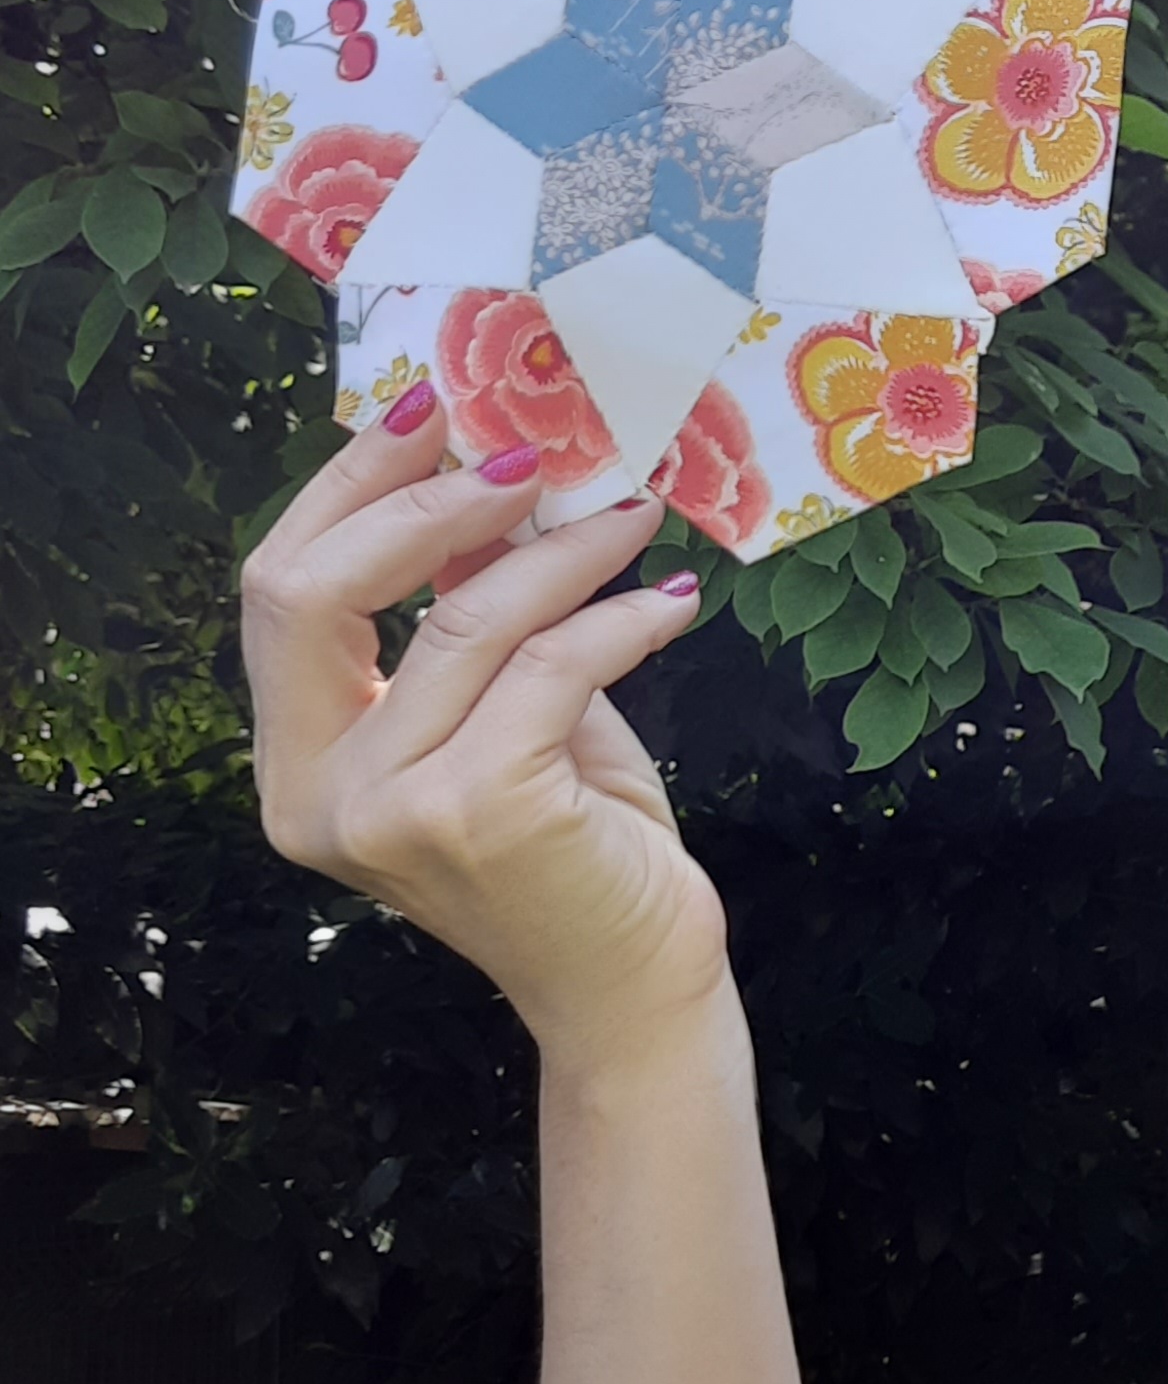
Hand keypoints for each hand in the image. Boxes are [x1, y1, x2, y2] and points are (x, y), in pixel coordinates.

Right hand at [241, 406, 722, 1065]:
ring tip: (638, 514)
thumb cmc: (568, 833)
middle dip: (425, 498)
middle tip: (532, 449)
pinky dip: (620, 617)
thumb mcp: (501, 703)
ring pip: (461, 617)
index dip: (346, 486)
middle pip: (317, 590)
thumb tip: (487, 462)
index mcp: (295, 759)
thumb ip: (469, 607)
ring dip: (564, 547)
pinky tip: (671, 604)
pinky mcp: (474, 814)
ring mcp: (384, 811)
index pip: (279, 588)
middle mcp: (313, 793)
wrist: (628, 979)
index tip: (429, 404)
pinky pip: (551, 666)